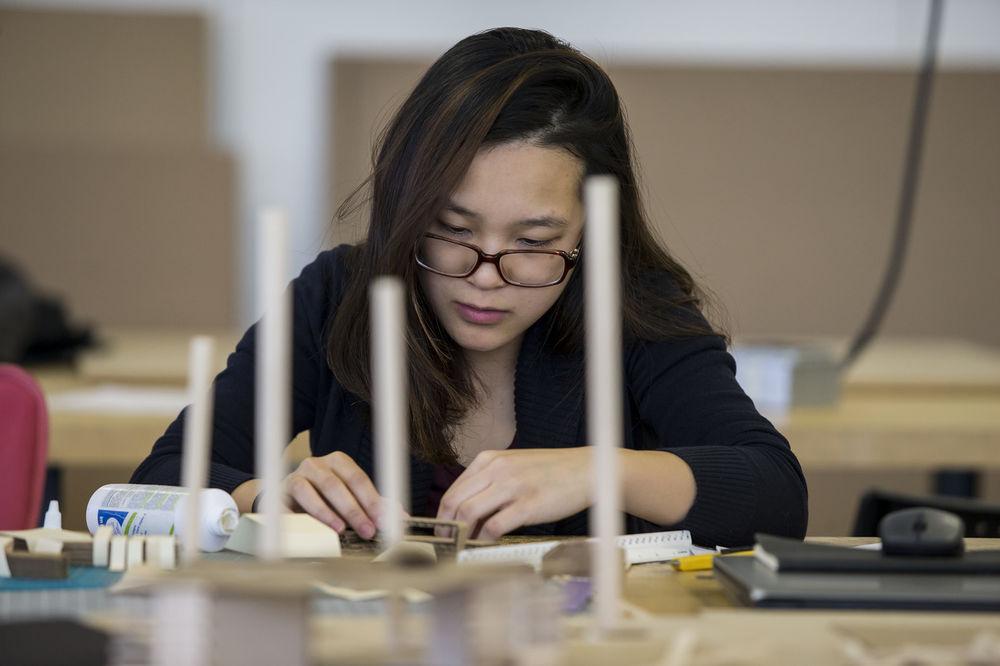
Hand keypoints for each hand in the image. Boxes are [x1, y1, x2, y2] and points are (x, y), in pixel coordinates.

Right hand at [280, 451, 386, 538]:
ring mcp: (297, 476)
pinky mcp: (280, 492)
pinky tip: (313, 529)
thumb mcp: (349, 499)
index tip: (385, 520)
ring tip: (341, 530)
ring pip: (315, 489)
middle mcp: (317, 465)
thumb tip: (400, 516)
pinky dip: (303, 515)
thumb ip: (372, 505)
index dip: (372, 500)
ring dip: (330, 512)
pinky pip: (291, 502)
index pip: (358, 479)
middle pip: (338, 484)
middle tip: (368, 530)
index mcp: (338, 462)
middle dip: (356, 509)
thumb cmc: (322, 499)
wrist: (285, 502)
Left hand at [435, 448, 591, 539]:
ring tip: (462, 548)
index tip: (441, 531)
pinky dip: (485, 540)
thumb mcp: (514, 467)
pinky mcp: (528, 505)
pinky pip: (495, 527)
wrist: (585, 470)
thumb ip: (490, 484)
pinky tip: (486, 546)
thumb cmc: (551, 471)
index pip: (454, 489)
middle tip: (446, 544)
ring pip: (470, 513)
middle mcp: (497, 469)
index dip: (443, 514)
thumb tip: (467, 514)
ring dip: (462, 535)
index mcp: (489, 459)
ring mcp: (513, 486)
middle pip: (455, 502)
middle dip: (446, 527)